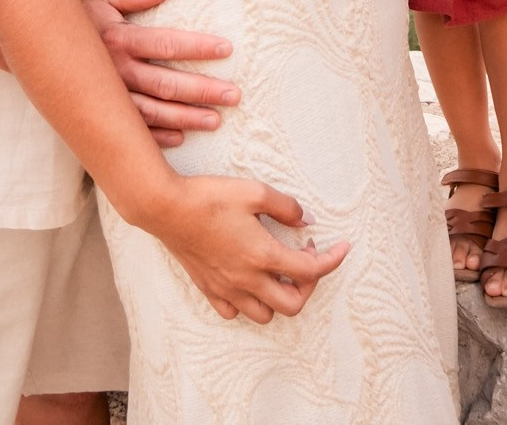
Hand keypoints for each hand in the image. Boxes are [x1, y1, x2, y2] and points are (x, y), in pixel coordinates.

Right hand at [82, 0, 236, 146]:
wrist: (32, 44)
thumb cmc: (75, 16)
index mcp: (119, 39)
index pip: (166, 44)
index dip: (198, 47)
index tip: (227, 49)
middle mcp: (115, 71)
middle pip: (166, 84)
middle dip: (203, 91)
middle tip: (233, 95)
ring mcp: (108, 96)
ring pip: (153, 112)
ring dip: (186, 117)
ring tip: (215, 120)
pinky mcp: (100, 112)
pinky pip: (131, 128)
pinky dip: (155, 136)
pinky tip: (179, 137)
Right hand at [134, 174, 351, 322]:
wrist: (165, 208)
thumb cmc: (209, 197)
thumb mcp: (255, 191)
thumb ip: (287, 207)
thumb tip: (306, 221)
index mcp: (263, 255)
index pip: (311, 270)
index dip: (333, 259)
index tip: (341, 247)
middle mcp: (247, 279)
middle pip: (293, 304)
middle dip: (309, 285)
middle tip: (307, 260)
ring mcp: (226, 288)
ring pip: (265, 314)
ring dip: (280, 298)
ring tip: (279, 272)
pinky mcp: (208, 288)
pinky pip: (234, 311)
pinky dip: (249, 303)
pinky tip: (250, 281)